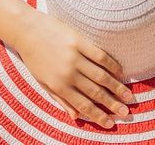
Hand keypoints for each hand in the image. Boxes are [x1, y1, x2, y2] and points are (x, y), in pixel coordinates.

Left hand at [11, 10, 134, 127]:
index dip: (98, 115)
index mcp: (58, 85)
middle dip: (112, 104)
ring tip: (128, 96)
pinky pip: (100, 56)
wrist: (26, 30)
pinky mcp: (78, 41)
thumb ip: (60, 99)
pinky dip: (112, 65)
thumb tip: (75, 116)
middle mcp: (68, 73)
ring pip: (101, 76)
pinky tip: (120, 72)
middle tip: (126, 112)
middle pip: (95, 92)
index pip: (83, 105)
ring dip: (117, 87)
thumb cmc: (34, 57)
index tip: (110, 123)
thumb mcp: (42, 82)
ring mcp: (74, 57)